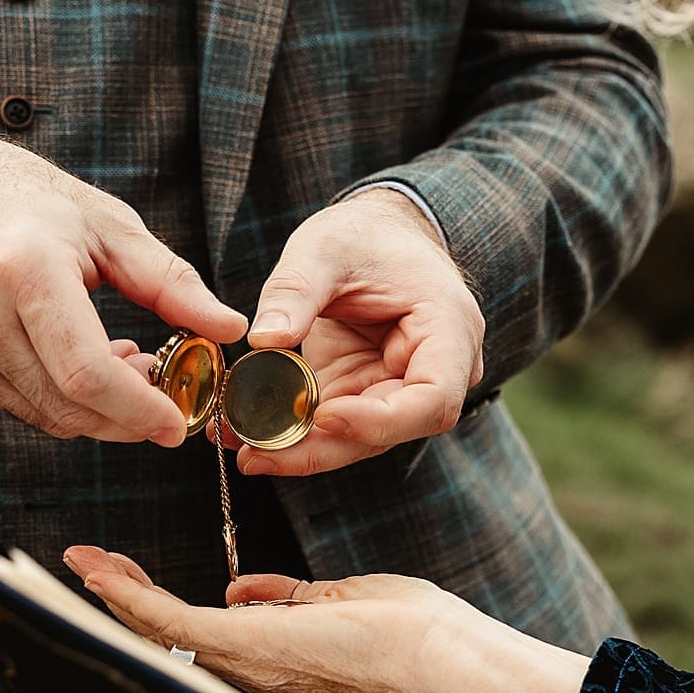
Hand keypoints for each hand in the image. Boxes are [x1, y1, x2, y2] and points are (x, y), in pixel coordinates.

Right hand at [0, 103, 246, 445]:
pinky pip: (20, 406)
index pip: (89, 375)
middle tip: (167, 396)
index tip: (180, 420)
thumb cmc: (12, 195)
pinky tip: (83, 364)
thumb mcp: (100, 221)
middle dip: (127, 419)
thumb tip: (228, 327)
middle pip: (69, 409)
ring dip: (99, 412)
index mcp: (24, 272)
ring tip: (130, 367)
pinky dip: (61, 400)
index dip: (140, 410)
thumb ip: (168, 280)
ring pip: (46, 417)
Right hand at [63, 544, 462, 692]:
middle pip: (163, 636)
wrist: (429, 646)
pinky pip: (171, 619)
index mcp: (266, 662)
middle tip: (85, 563)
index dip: (153, 604)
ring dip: (114, 592)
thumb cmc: (400, 626)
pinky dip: (132, 595)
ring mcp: (241, 661)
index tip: (125, 571)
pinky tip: (105, 573)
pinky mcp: (243, 642)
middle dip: (120, 597)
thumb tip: (240, 587)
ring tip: (81, 561)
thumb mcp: (330, 600)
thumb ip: (283, 595)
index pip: (194, 633)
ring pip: (157, 629)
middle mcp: (244, 672)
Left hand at [235, 187, 485, 476]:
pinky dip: (291, 435)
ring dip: (299, 451)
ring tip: (245, 450)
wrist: (372, 238)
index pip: (433, 400)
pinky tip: (247, 437)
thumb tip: (264, 339)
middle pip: (387, 432)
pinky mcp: (362, 398)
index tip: (324, 416)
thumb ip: (296, 292)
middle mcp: (433, 372)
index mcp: (448, 331)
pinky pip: (331, 429)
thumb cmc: (363, 236)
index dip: (381, 420)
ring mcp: (396, 391)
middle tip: (259, 456)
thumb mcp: (325, 249)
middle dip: (322, 449)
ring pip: (355, 440)